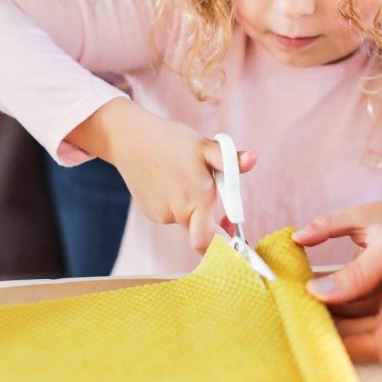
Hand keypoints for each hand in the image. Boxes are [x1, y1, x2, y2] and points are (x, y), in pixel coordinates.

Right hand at [67, 100, 256, 252]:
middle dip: (208, 217)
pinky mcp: (149, 212)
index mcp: (196, 200)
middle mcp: (177, 213)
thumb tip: (252, 159)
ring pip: (185, 220)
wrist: (129, 139)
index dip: (223, 242)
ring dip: (191, 205)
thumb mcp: (204, 145)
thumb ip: (229, 159)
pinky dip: (175, 202)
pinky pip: (170, 214)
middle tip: (209, 191)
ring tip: (183, 175)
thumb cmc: (169, 140)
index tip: (229, 223)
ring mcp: (161, 215)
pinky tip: (169, 179)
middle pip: (200, 230)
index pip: (209, 242)